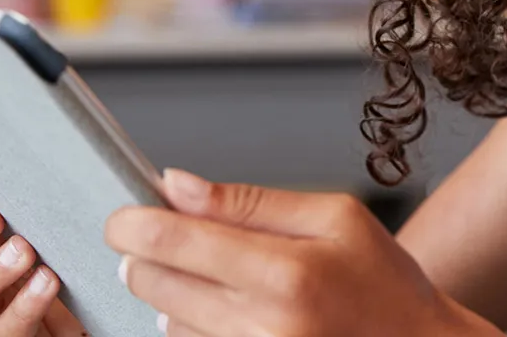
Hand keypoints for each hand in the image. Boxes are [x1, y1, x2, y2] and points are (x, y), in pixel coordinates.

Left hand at [105, 169, 500, 336]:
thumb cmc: (386, 286)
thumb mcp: (336, 218)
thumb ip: (252, 201)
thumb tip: (177, 184)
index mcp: (287, 272)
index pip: (176, 241)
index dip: (133, 224)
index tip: (120, 218)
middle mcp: (265, 326)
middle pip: (156, 284)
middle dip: (144, 258)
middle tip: (161, 241)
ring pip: (168, 321)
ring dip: (173, 295)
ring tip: (220, 281)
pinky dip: (194, 327)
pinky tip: (229, 313)